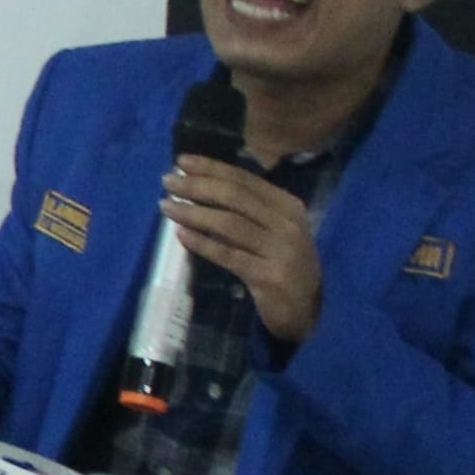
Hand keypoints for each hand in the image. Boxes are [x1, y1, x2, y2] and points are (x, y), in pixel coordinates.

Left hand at [160, 154, 321, 343]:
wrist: (306, 311)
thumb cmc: (284, 265)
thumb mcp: (276, 231)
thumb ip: (251, 210)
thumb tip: (204, 186)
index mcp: (289, 206)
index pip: (245, 179)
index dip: (211, 168)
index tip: (181, 162)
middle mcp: (287, 224)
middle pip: (235, 196)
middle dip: (198, 186)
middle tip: (168, 182)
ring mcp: (280, 250)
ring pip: (229, 224)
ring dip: (194, 213)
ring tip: (167, 206)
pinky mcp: (269, 277)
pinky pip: (229, 255)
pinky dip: (203, 244)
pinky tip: (182, 235)